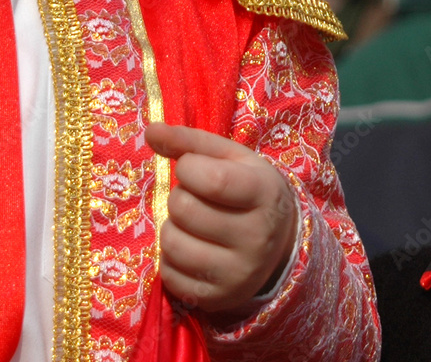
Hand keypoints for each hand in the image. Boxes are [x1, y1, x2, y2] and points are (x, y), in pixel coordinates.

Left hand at [145, 123, 297, 314]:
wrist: (280, 240)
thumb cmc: (246, 187)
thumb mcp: (227, 156)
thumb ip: (187, 141)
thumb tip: (150, 131)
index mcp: (263, 194)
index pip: (210, 180)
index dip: (188, 168)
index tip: (193, 168)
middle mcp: (257, 238)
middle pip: (183, 209)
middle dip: (178, 197)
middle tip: (196, 199)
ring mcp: (240, 275)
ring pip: (171, 243)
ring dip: (171, 227)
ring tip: (192, 223)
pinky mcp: (220, 299)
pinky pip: (169, 275)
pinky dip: (170, 258)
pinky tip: (191, 248)